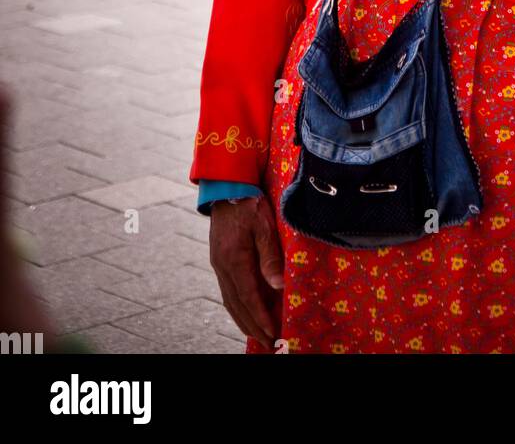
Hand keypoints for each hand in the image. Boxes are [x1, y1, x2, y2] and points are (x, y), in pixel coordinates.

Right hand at [209, 195, 283, 349]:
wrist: (227, 186)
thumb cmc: (250, 203)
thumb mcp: (265, 226)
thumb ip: (271, 257)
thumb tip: (279, 287)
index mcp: (234, 259)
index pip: (248, 297)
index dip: (261, 318)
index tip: (273, 334)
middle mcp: (223, 266)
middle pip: (237, 305)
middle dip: (253, 327)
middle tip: (269, 344)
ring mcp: (218, 264)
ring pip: (230, 300)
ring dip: (244, 320)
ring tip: (259, 335)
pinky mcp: (219, 260)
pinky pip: (228, 291)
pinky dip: (238, 307)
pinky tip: (248, 312)